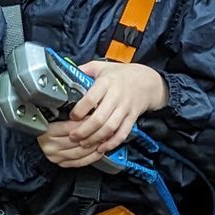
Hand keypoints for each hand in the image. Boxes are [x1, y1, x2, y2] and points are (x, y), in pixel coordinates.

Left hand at [38, 60, 167, 166]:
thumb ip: (84, 70)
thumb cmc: (121, 74)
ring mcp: (125, 108)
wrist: (148, 81)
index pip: (91, 98)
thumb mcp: (102, 66)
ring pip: (110, 128)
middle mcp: (116, 96)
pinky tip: (101, 147)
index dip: (80, 110)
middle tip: (73, 136)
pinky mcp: (132, 118)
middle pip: (99, 118)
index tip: (71, 116)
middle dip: (84, 130)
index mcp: (107, 82)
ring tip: (83, 143)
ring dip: (95, 138)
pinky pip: (122, 133)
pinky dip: (112, 143)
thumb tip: (65, 73)